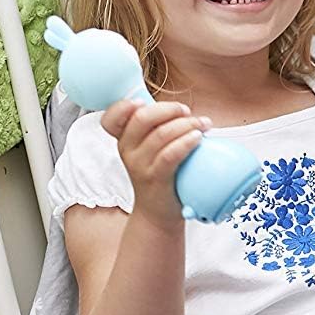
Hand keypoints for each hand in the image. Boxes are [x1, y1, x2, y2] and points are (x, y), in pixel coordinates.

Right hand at [101, 99, 209, 223]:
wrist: (156, 212)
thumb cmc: (160, 175)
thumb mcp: (151, 151)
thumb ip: (157, 130)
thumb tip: (182, 110)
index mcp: (124, 140)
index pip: (111, 118)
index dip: (123, 106)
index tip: (143, 101)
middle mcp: (127, 151)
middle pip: (142, 118)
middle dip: (169, 109)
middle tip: (187, 112)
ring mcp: (139, 165)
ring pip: (161, 134)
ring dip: (187, 124)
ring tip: (204, 124)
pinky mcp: (155, 178)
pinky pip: (170, 154)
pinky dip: (186, 142)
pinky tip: (199, 138)